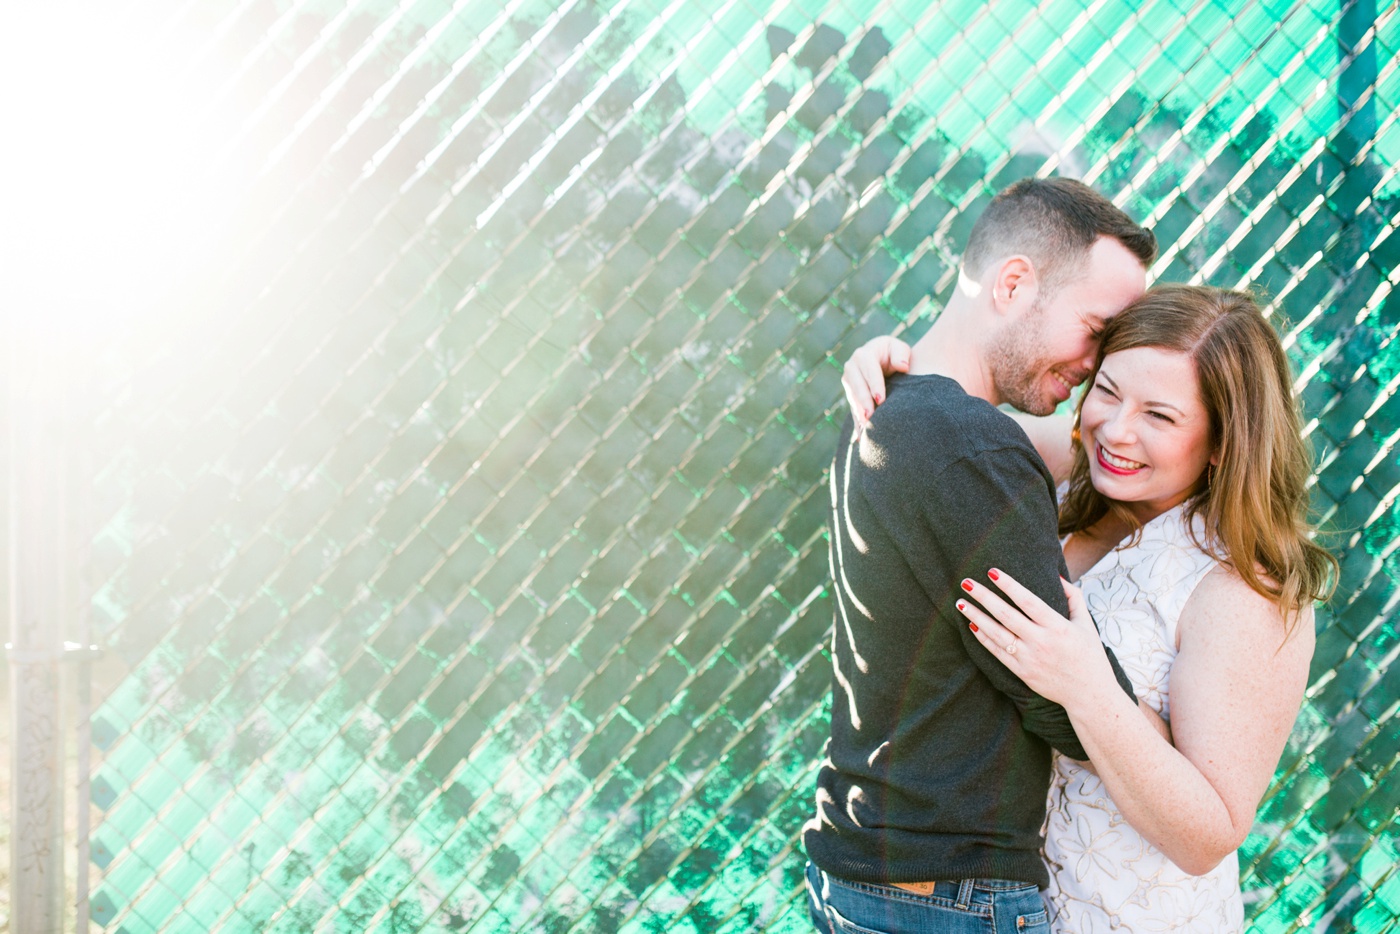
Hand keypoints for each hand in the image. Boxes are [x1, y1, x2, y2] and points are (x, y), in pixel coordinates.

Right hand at [842, 335, 911, 428]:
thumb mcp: (899, 348)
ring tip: (866, 428)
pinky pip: (853, 410)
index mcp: (864, 354)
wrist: (882, 359)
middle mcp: (852, 367)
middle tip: (870, 417)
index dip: (875, 385)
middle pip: (857, 386)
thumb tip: (903, 367)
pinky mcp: (850, 395)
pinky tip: (861, 438)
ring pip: (853, 399)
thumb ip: (901, 355)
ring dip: (859, 414)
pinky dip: (857, 423)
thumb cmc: (893, 354)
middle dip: (863, 403)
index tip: (881, 400)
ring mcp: (849, 382)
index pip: (869, 371)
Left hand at [956, 570, 1116, 708]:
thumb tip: (1055, 574)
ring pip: (996, 634)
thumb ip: (1073, 596)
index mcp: (1057, 627)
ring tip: (961, 602)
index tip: (992, 571)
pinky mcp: (1022, 672)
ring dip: (976, 616)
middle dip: (984, 597)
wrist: (1089, 694)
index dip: (1009, 585)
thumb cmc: (1089, 656)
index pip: (1028, 601)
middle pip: (1006, 615)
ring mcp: (1029, 658)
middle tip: (966, 582)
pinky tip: (971, 624)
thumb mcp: (1086, 623)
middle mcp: (1041, 642)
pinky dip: (983, 638)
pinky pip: (997, 652)